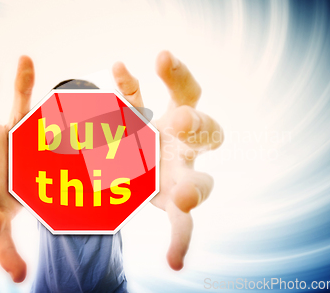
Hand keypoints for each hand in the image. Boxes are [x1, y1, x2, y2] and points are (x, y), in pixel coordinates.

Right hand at [113, 51, 223, 269]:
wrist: (123, 170)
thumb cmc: (148, 191)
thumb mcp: (165, 212)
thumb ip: (178, 233)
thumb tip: (175, 267)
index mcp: (188, 178)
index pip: (202, 184)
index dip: (197, 192)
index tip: (184, 201)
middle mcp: (185, 147)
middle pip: (208, 129)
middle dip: (197, 125)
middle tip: (179, 121)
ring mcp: (165, 121)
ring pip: (187, 96)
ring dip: (178, 80)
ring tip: (164, 61)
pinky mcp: (140, 108)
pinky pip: (137, 90)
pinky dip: (129, 80)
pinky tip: (120, 67)